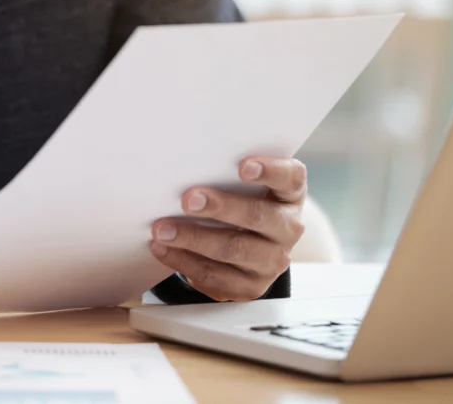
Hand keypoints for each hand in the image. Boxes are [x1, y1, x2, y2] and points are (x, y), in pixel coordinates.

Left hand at [150, 157, 306, 300]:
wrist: (250, 247)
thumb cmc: (241, 203)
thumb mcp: (242, 187)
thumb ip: (224, 175)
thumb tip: (183, 168)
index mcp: (289, 195)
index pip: (290, 179)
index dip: (270, 171)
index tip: (243, 166)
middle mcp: (287, 228)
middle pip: (258, 216)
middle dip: (220, 207)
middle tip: (188, 200)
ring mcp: (272, 261)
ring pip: (234, 249)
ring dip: (193, 239)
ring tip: (163, 229)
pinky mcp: (251, 286)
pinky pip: (215, 275)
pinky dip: (184, 261)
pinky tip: (163, 248)